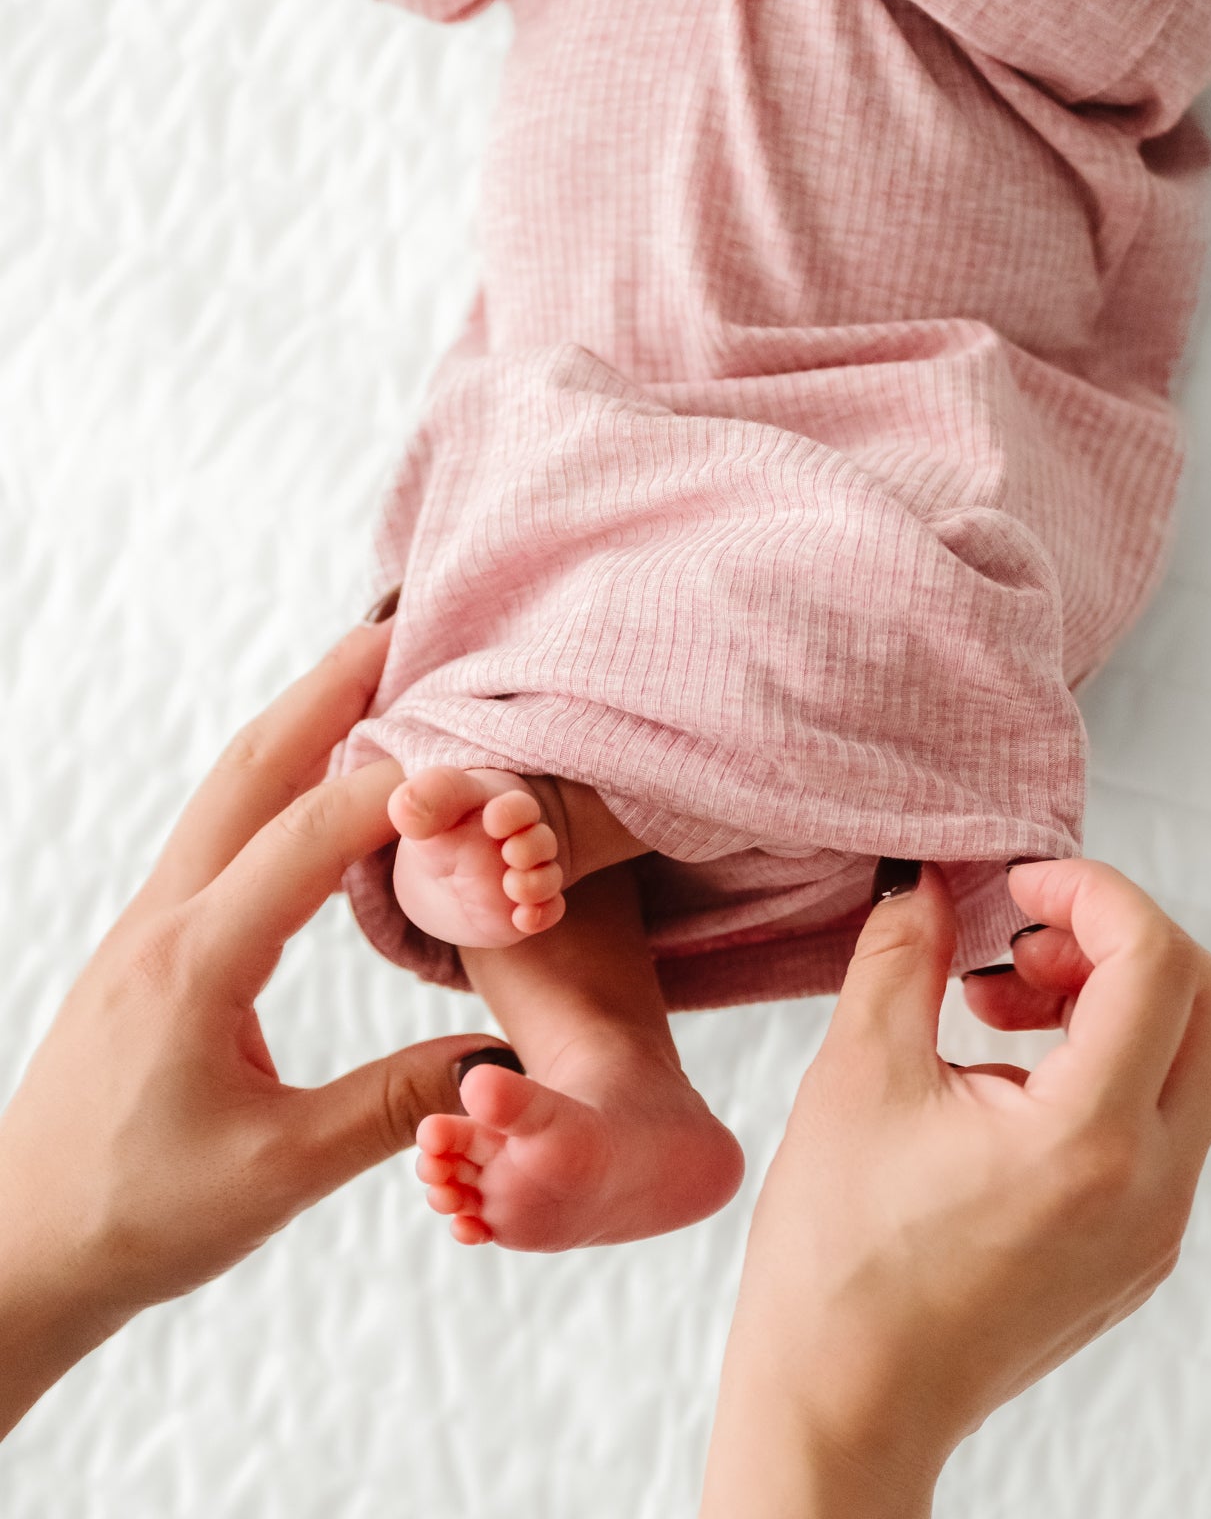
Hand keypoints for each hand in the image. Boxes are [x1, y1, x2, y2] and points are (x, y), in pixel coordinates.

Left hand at [0, 618, 507, 1438]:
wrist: (18, 1245)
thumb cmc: (138, 1216)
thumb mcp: (279, 1172)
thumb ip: (395, 1102)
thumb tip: (498, 1056)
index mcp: (195, 964)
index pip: (309, 838)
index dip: (400, 790)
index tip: (480, 764)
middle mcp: (166, 923)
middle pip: (250, 770)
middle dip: (327, 692)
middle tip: (401, 628)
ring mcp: (152, 927)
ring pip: (229, 791)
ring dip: (298, 724)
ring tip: (369, 677)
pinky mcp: (155, 946)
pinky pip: (222, 834)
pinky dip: (279, 781)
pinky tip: (318, 785)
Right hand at [701, 859, 1210, 1517]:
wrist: (844, 1406)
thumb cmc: (837, 1262)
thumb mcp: (856, 1078)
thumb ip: (902, 953)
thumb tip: (927, 879)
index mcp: (1089, 1142)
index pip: (1157, 961)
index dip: (1092, 892)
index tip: (1020, 883)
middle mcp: (1153, 1187)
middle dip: (1126, 943)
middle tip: (1027, 947)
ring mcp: (1159, 1226)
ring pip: (1198, 1062)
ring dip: (1116, 1002)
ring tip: (1000, 1013)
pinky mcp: (1142, 1248)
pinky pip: (1166, 1121)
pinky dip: (1108, 1066)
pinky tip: (1009, 1080)